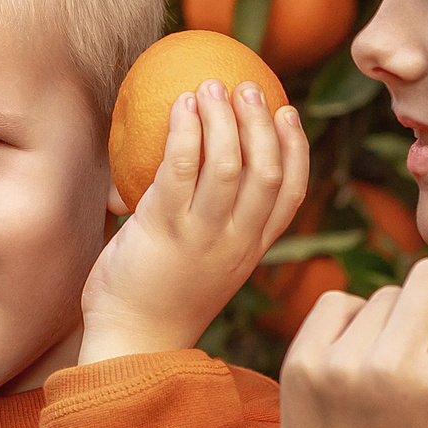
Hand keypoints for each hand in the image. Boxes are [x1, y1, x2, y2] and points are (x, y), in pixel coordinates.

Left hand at [78, 79, 308, 363]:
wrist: (131, 341)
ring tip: (209, 86)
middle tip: (247, 86)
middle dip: (262, 122)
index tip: (287, 113)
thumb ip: (209, 222)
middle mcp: (237, 242)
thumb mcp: (203, 261)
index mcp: (252, 249)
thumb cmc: (158, 296)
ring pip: (228, 164)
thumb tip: (194, 165)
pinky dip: (184, 130)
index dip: (296, 148)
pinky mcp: (163, 229)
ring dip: (222, 118)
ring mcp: (202, 237)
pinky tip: (179, 106)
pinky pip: (180, 168)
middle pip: (267, 171)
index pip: (292, 194)